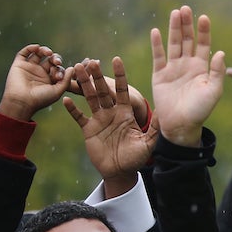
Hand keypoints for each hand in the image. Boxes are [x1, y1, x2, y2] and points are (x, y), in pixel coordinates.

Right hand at [0, 44, 71, 120]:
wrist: (22, 101)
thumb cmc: (41, 99)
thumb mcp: (58, 90)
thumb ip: (66, 80)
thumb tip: (72, 68)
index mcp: (50, 80)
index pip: (59, 69)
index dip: (61, 70)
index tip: (59, 76)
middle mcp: (40, 73)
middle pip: (50, 60)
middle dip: (56, 59)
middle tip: (57, 62)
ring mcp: (30, 68)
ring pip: (38, 54)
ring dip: (45, 50)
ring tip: (48, 53)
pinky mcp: (19, 65)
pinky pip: (24, 53)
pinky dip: (30, 48)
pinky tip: (37, 48)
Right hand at [63, 58, 158, 197]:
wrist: (121, 171)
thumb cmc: (137, 158)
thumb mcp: (148, 143)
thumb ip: (154, 129)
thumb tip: (164, 116)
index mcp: (126, 113)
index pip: (122, 90)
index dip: (119, 76)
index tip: (116, 60)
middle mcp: (112, 113)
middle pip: (103, 91)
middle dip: (98, 77)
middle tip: (91, 61)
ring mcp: (99, 120)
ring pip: (90, 99)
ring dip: (84, 86)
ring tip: (76, 71)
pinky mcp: (88, 129)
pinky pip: (79, 117)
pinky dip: (73, 109)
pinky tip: (66, 99)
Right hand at [150, 5, 225, 146]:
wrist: (181, 125)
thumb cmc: (201, 110)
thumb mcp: (213, 91)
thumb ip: (217, 72)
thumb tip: (220, 52)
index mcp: (202, 68)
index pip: (204, 45)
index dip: (203, 31)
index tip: (204, 17)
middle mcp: (188, 65)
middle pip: (187, 40)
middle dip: (187, 25)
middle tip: (186, 8)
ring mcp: (173, 69)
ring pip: (173, 44)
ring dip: (174, 29)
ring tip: (175, 13)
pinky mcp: (159, 75)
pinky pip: (158, 56)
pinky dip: (157, 44)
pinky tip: (156, 31)